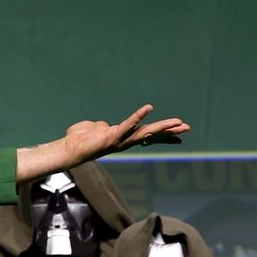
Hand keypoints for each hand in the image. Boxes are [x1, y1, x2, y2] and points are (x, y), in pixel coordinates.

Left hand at [60, 104, 190, 163]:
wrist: (69, 148)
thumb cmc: (79, 139)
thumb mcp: (94, 129)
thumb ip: (101, 126)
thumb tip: (103, 124)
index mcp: (122, 138)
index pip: (146, 135)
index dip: (163, 135)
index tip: (179, 133)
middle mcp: (124, 140)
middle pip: (151, 135)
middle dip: (169, 131)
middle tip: (186, 127)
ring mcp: (120, 139)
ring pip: (145, 132)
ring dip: (162, 127)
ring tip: (178, 122)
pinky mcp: (113, 135)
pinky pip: (127, 124)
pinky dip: (138, 116)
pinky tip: (149, 108)